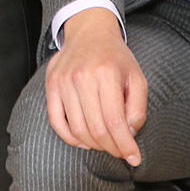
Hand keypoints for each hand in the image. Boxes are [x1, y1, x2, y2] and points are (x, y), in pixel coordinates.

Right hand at [44, 8, 146, 162]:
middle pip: (96, 128)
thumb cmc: (115, 57)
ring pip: (77, 129)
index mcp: (106, 73)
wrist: (89, 32)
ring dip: (94, 145)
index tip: (134, 158)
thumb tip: (128, 135)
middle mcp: (82, 77)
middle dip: (112, 148)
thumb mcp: (137, 78)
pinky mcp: (51, 84)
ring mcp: (63, 81)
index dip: (125, 145)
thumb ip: (138, 108)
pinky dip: (70, 138)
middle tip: (121, 151)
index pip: (114, 122)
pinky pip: (56, 121)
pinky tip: (84, 140)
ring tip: (105, 144)